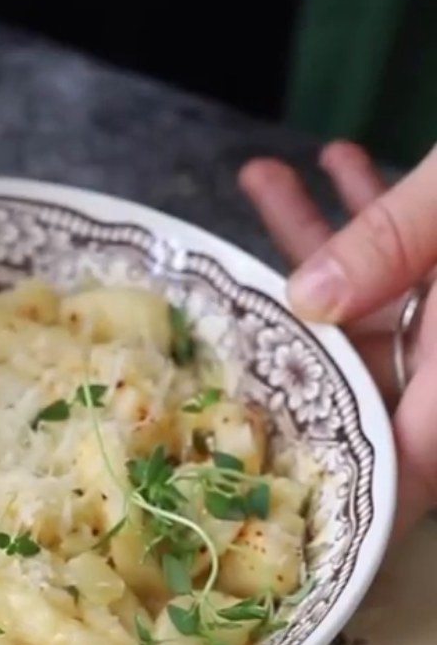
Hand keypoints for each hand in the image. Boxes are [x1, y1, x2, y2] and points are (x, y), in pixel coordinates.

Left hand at [241, 141, 436, 536]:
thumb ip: (397, 243)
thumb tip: (310, 301)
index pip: (417, 463)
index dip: (351, 485)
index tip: (263, 474)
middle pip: (380, 374)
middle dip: (300, 323)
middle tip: (228, 277)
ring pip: (396, 306)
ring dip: (333, 243)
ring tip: (269, 171)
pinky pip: (427, 269)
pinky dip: (384, 225)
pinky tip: (340, 159)